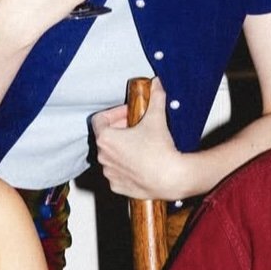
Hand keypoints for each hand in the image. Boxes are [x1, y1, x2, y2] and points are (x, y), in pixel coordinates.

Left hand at [92, 78, 188, 198]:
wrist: (171, 178)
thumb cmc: (159, 150)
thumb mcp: (157, 118)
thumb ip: (155, 98)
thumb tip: (157, 83)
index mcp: (106, 139)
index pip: (99, 120)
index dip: (114, 113)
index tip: (128, 113)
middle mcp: (103, 157)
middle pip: (106, 137)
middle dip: (120, 130)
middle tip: (138, 126)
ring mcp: (109, 173)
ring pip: (111, 156)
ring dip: (122, 148)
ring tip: (140, 145)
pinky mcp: (117, 186)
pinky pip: (118, 173)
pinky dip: (126, 166)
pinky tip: (141, 163)